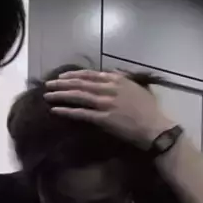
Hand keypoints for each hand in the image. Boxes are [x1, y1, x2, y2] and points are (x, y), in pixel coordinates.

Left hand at [44, 70, 175, 150]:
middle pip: (80, 83)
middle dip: (62, 83)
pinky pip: (81, 113)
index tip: (62, 76)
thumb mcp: (138, 89)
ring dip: (60, 95)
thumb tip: (113, 74)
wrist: (155, 128)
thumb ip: (124, 80)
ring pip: (78, 96)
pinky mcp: (103, 119)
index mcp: (117, 80)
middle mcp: (109, 89)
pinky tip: (56, 110)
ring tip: (47, 95)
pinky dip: (67, 111)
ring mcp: (105, 103)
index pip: (90, 74)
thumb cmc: (150, 110)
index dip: (74, 75)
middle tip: (48, 84)